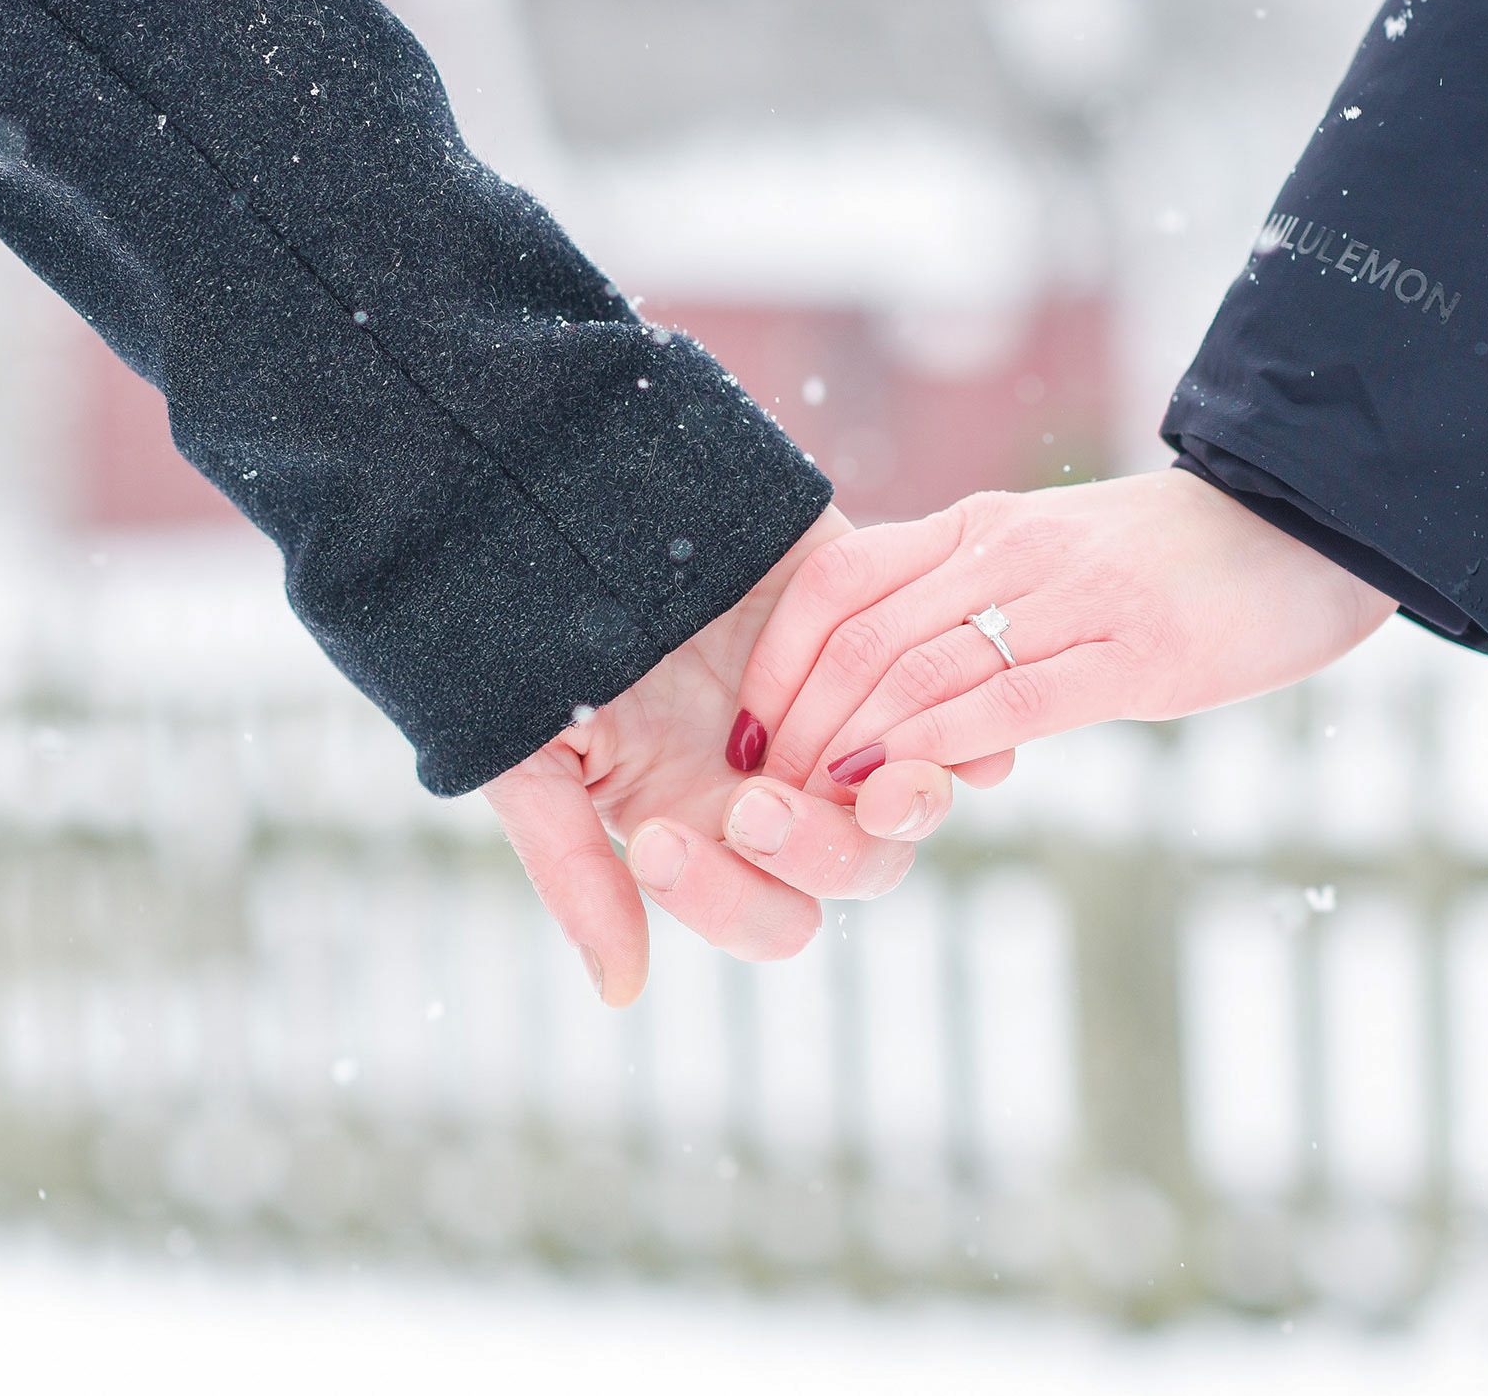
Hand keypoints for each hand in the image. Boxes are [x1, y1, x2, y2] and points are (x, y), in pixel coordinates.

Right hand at [481, 508, 961, 1005]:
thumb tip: (623, 993)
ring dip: (906, 801)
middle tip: (756, 796)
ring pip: (912, 796)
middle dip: (814, 848)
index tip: (663, 837)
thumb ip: (577, 873)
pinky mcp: (878, 632)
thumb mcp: (530, 756)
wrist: (551, 495)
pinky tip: (951, 725)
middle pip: (853, 869)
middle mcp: (784, 784)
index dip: (729, 899)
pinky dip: (967, 720)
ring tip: (885, 779)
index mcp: (706, 828)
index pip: (767, 916)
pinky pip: (953, 696)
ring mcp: (839, 710)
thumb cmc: (520, 637)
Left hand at [730, 470, 1397, 790]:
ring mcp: (1073, 596)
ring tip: (809, 809)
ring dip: (847, 747)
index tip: (746, 736)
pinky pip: (1007, 702)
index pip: (840, 581)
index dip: (777, 663)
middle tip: (761, 795)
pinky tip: (894, 790)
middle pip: (861, 633)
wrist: (1304, 528)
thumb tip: (885, 684)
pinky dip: (933, 751)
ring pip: (919, 670)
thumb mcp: (1051, 560)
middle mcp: (1012, 547)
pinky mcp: (1134, 653)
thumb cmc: (1171, 561)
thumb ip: (970, 603)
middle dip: (795, 723)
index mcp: (982, 524)